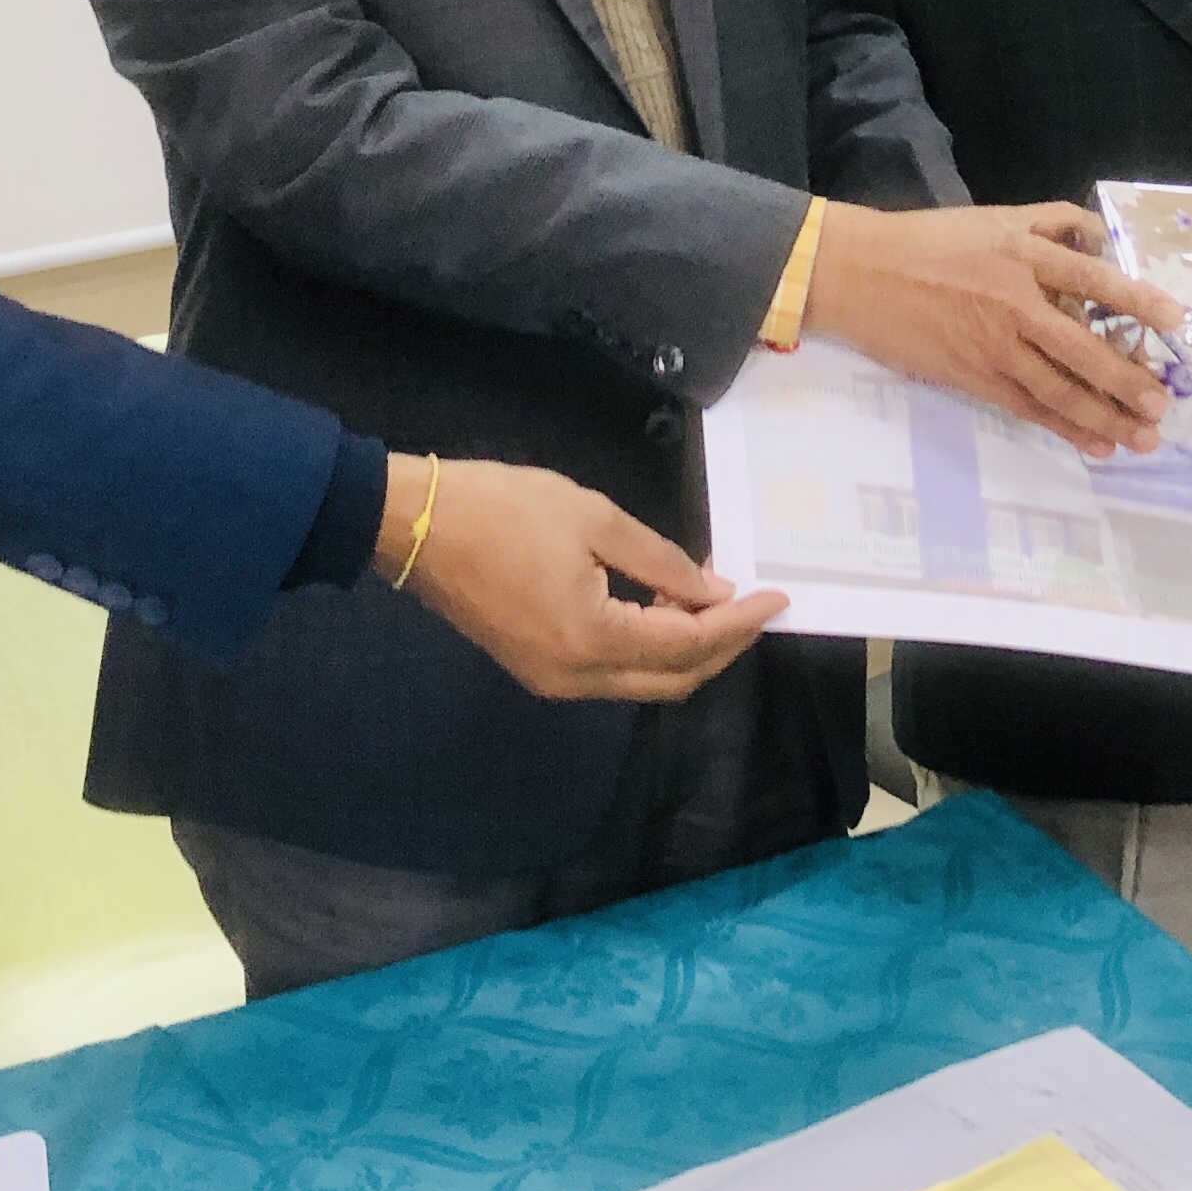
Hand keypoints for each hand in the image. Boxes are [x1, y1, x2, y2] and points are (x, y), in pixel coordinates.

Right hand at [386, 456, 787, 699]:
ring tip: (714, 598)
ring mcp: (552, 681)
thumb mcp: (594, 519)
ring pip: (643, 682)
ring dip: (685, 649)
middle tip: (754, 604)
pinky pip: (611, 673)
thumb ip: (662, 562)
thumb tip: (714, 591)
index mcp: (592, 640)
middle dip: (722, 646)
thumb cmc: (504, 508)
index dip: (738, 623)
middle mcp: (575, 678)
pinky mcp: (537, 669)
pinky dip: (648, 647)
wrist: (414, 523)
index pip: (688, 645)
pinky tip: (664, 607)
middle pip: (672, 680)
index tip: (777, 598)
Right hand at [801, 202, 1181, 457]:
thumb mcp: (994, 217)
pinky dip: (1063, 428)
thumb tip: (1099, 238)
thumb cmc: (929, 240)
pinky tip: (1093, 444)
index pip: (1093, 280)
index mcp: (1022, 256)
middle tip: (1162, 404)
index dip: (1137, 300)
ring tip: (1142, 438)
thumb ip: (1050, 223)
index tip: (1176, 321)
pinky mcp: (972, 377)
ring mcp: (993, 346)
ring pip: (1058, 389)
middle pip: (1082, 348)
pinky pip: (1027, 408)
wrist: (860, 274)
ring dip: (1104, 416)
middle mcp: (1014, 303)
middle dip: (1126, 379)